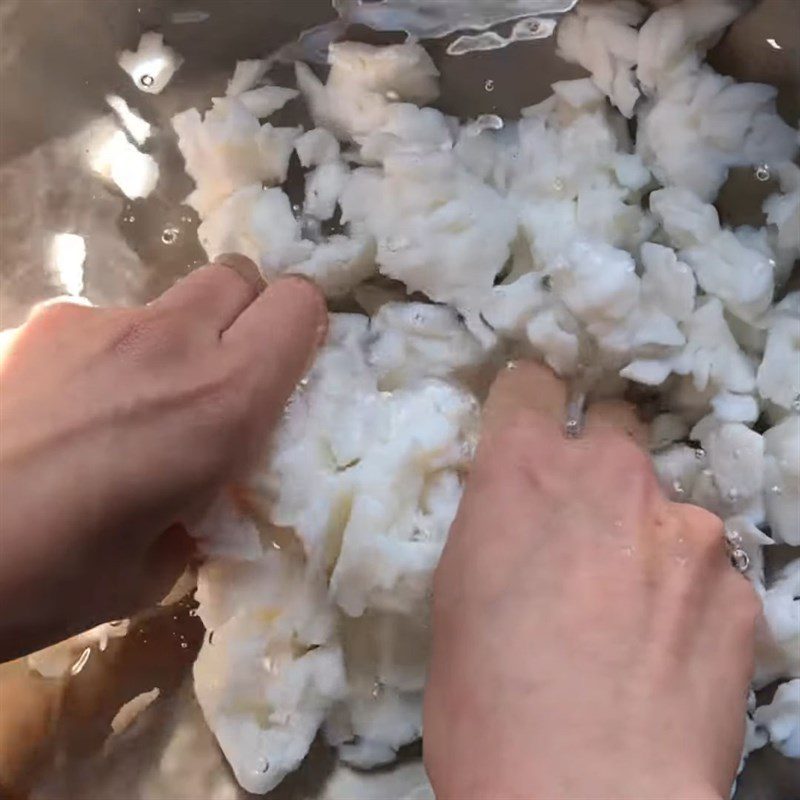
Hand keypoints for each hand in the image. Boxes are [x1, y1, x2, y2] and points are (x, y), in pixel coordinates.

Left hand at [0, 256, 326, 660]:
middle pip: (238, 276)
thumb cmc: (56, 577)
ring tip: (132, 406)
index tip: (287, 369)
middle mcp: (172, 342)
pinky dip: (109, 356)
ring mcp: (101, 322)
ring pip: (171, 300)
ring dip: (177, 340)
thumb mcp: (164, 565)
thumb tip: (198, 494)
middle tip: (222, 377)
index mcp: (224, 402)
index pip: (298, 304)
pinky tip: (69, 411)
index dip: (302, 328)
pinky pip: (105, 323)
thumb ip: (202, 508)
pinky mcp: (43, 323)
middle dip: (245, 315)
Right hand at [424, 363, 759, 799]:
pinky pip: (709, 573)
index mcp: (528, 472)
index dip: (530, 404)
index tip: (532, 431)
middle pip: (615, 426)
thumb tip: (522, 522)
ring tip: (633, 616)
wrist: (583, 794)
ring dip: (648, 540)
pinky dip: (689, 599)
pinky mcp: (742, 591)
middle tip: (586, 530)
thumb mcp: (458, 594)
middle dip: (598, 465)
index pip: (532, 383)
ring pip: (666, 509)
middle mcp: (614, 478)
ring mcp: (688, 531)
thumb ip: (498, 527)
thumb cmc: (485, 699)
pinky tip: (669, 656)